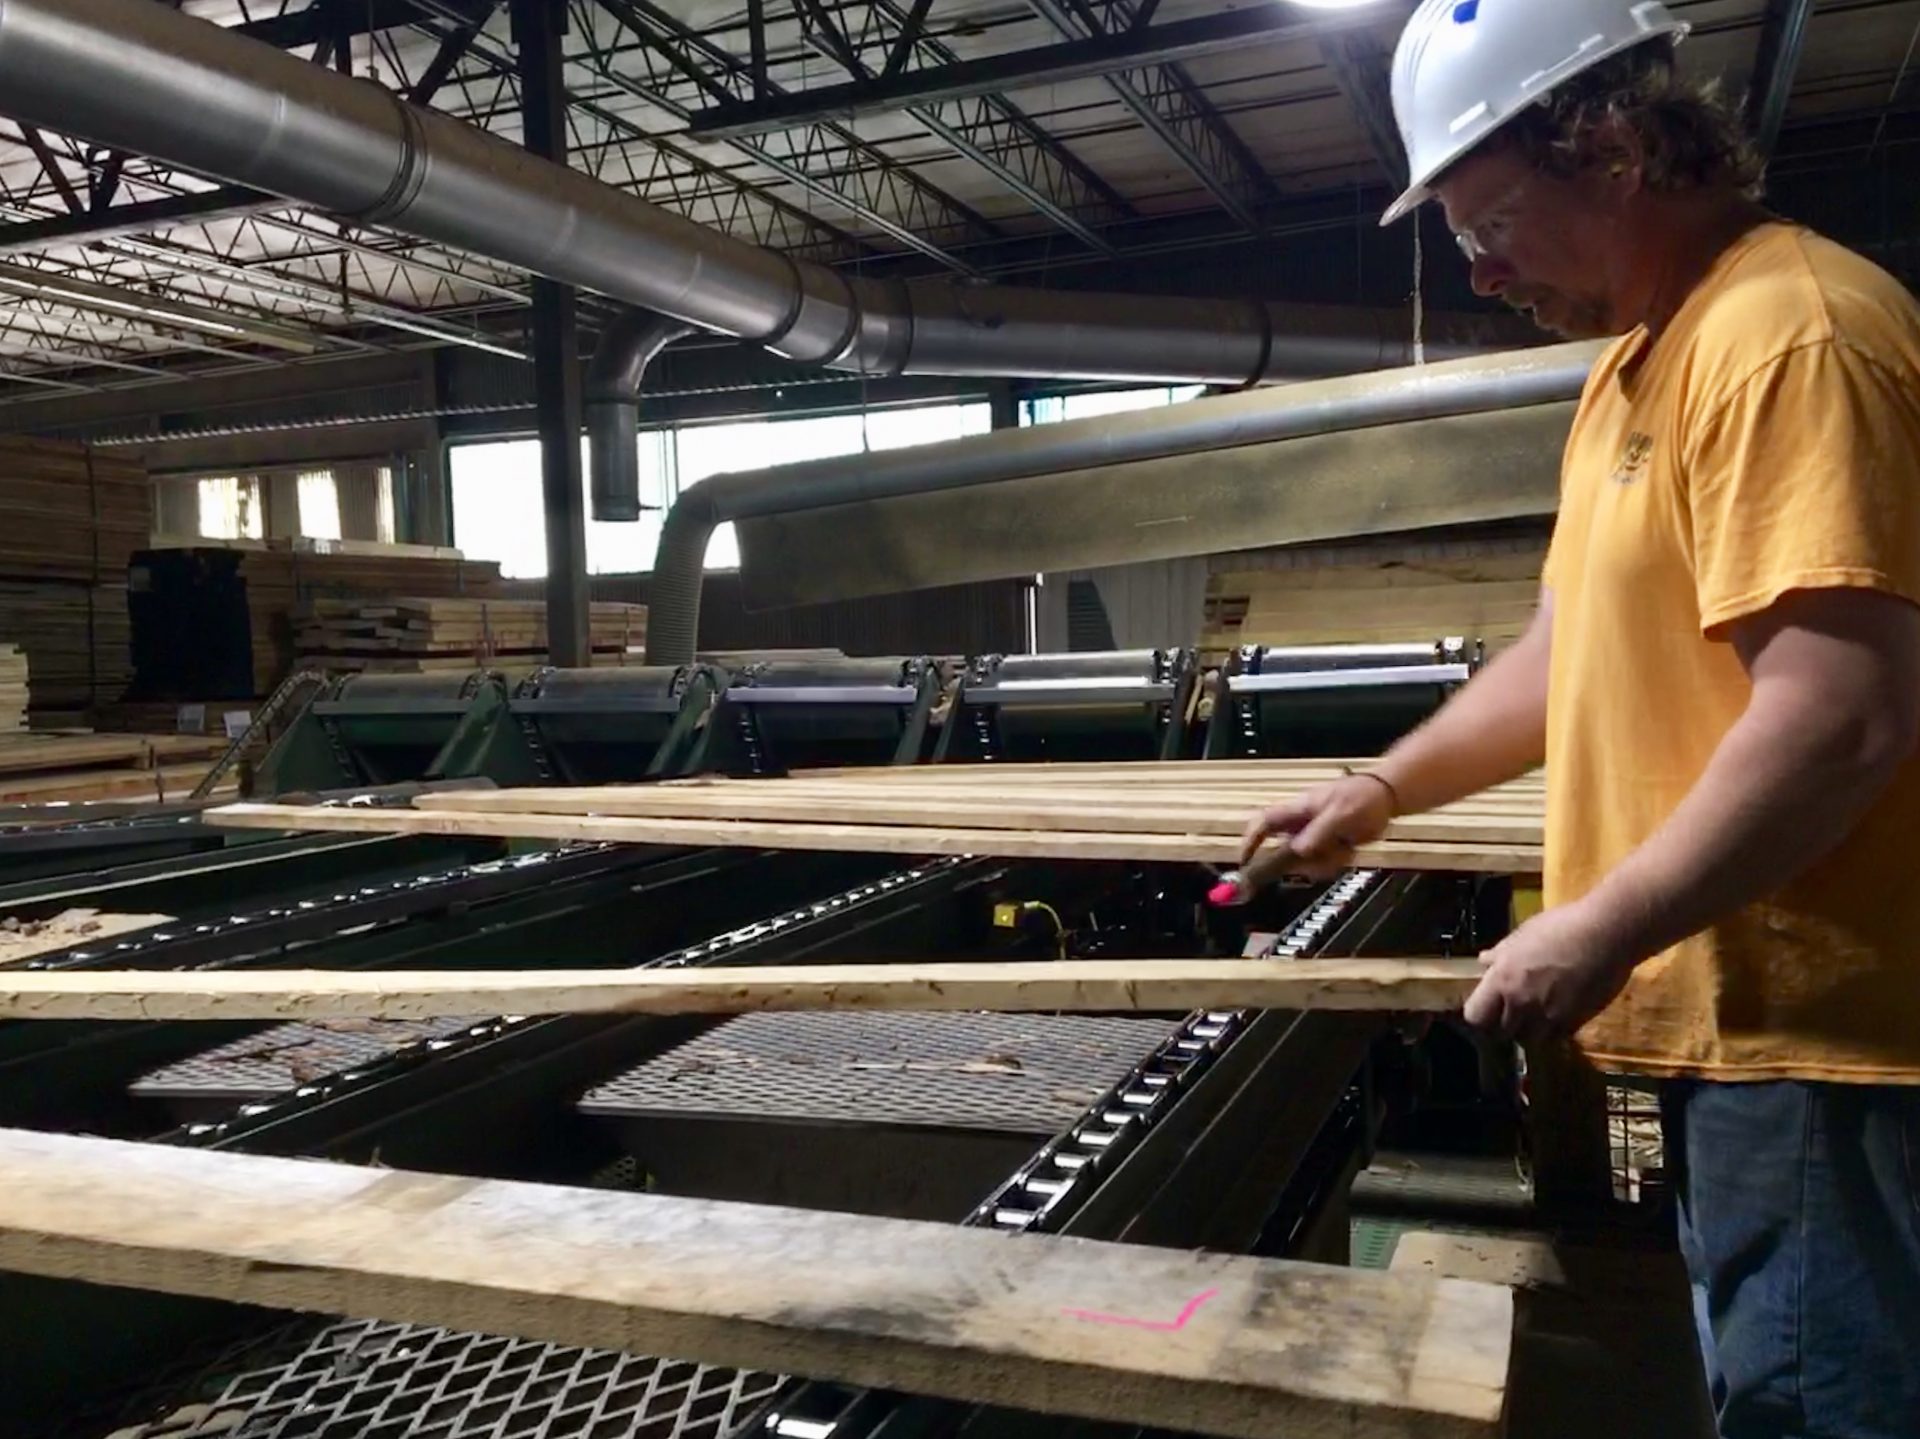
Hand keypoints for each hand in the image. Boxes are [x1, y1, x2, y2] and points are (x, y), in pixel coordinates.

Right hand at [1241, 774, 1395, 881]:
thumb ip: (1318, 832)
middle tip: (1323, 860)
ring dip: (1324, 861)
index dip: (1249, 842)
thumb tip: (1297, 851)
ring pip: (1305, 861)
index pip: (1263, 824)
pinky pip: (1323, 863)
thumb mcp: (1339, 815)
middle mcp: (1300, 825)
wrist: (1386, 797)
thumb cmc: (1360, 797)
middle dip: (1302, 862)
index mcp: (1296, 810)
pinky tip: (1349, 847)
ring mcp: (1314, 836)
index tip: (1245, 862)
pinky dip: (1336, 860)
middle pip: (1284, 852)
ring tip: (1344, 846)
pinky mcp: (1327, 845)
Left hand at [1464, 901, 1639, 1043]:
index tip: (1486, 1011)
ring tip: (1536, 1016)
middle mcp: (1521, 1003)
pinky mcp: (1575, 1022)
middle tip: (1511, 1015)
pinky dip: (1554, 1031)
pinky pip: (1557, 1037)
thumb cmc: (1560, 926)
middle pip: (1501, 1033)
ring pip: (1530, 1040)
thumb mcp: (1522, 935)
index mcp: (1502, 980)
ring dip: (1530, 1032)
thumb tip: (1484, 961)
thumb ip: (1501, 954)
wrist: (1606, 934)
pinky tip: (1559, 1015)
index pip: (1475, 1017)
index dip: (1478, 1017)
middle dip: (1504, 1026)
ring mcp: (1549, 1016)